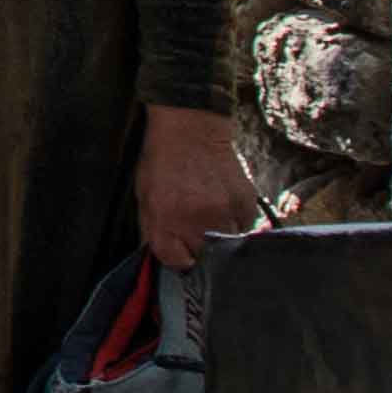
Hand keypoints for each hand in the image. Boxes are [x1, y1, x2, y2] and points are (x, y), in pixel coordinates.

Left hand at [136, 102, 251, 268]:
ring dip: (220, 238)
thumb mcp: (146, 198)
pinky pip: (244, 229)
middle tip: (195, 230)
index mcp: (167, 221)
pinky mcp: (246, 204)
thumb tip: (168, 260)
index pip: (178, 263)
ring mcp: (225, 213)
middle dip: (199, 250)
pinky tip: (223, 205)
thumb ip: (155, 233)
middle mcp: (197, 221)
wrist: (192, 129)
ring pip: (228, 247)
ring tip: (210, 216)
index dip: (179, 258)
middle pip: (205, 259)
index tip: (181, 250)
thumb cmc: (163, 162)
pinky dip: (235, 223)